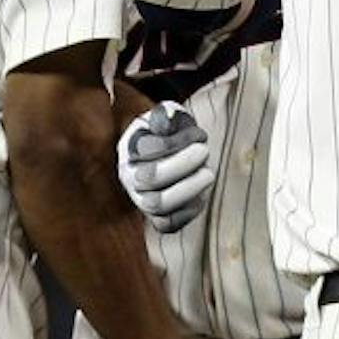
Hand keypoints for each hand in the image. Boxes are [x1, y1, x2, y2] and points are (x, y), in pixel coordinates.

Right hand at [117, 102, 214, 232]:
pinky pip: (168, 224)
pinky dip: (189, 211)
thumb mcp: (167, 114)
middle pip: (151, 178)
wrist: (169, 153)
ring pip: (159, 205)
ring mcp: (141, 199)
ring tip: (208, 173)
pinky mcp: (156, 218)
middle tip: (205, 151)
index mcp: (130, 148)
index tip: (199, 134)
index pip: (149, 148)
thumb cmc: (171, 131)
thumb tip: (166, 121)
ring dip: (189, 188)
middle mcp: (130, 177)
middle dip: (184, 164)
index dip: (178, 141)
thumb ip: (166, 114)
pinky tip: (202, 195)